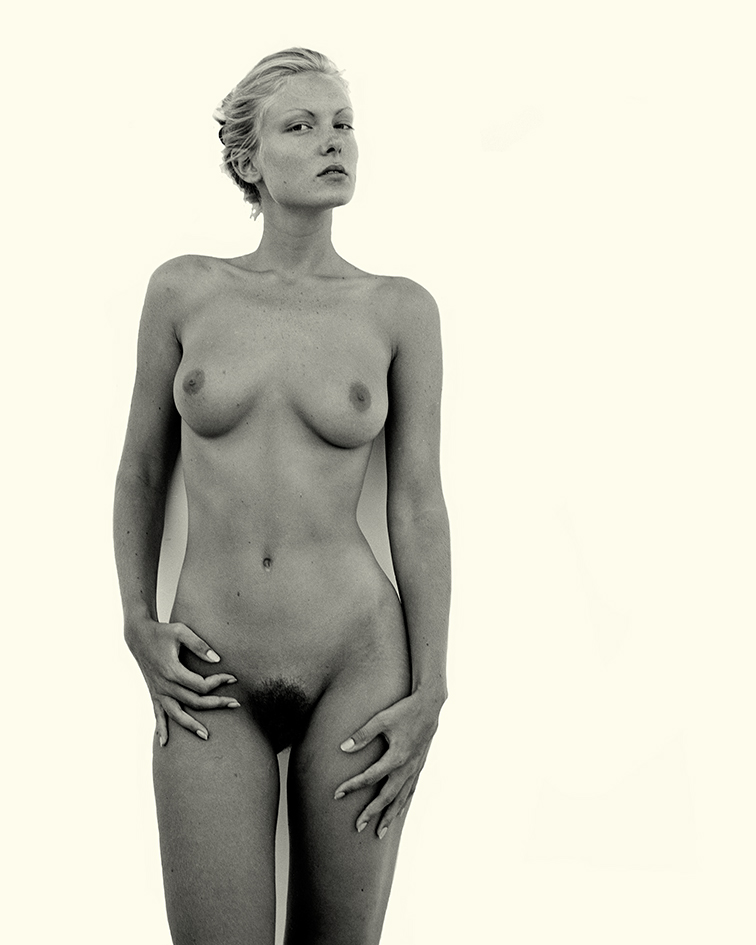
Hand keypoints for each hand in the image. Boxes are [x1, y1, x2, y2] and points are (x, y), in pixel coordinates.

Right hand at [125, 618, 239, 744]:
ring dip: (191, 726)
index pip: (201, 685)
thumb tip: (217, 659)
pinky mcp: (154, 693)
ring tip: (206, 736)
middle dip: (216, 704)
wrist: (138, 636)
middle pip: (194, 702)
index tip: (233, 677)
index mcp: (173, 671)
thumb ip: (200, 645)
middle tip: (236, 704)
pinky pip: (157, 715)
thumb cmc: (162, 632)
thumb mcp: (182, 632)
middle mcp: (165, 685)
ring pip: (176, 715)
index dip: (219, 682)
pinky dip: (160, 729)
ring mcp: (159, 691)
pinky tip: (164, 743)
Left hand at [333, 690, 444, 838]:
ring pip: (401, 798)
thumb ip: (363, 735)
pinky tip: (398, 812)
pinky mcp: (419, 766)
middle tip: (358, 826)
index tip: (337, 794)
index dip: (352, 786)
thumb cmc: (404, 711)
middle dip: (372, 812)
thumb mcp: (381, 719)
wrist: (430, 706)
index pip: (370, 777)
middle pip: (387, 796)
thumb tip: (343, 748)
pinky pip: (411, 790)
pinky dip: (403, 803)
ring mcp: (414, 768)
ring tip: (380, 832)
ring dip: (390, 815)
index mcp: (396, 757)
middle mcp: (406, 767)